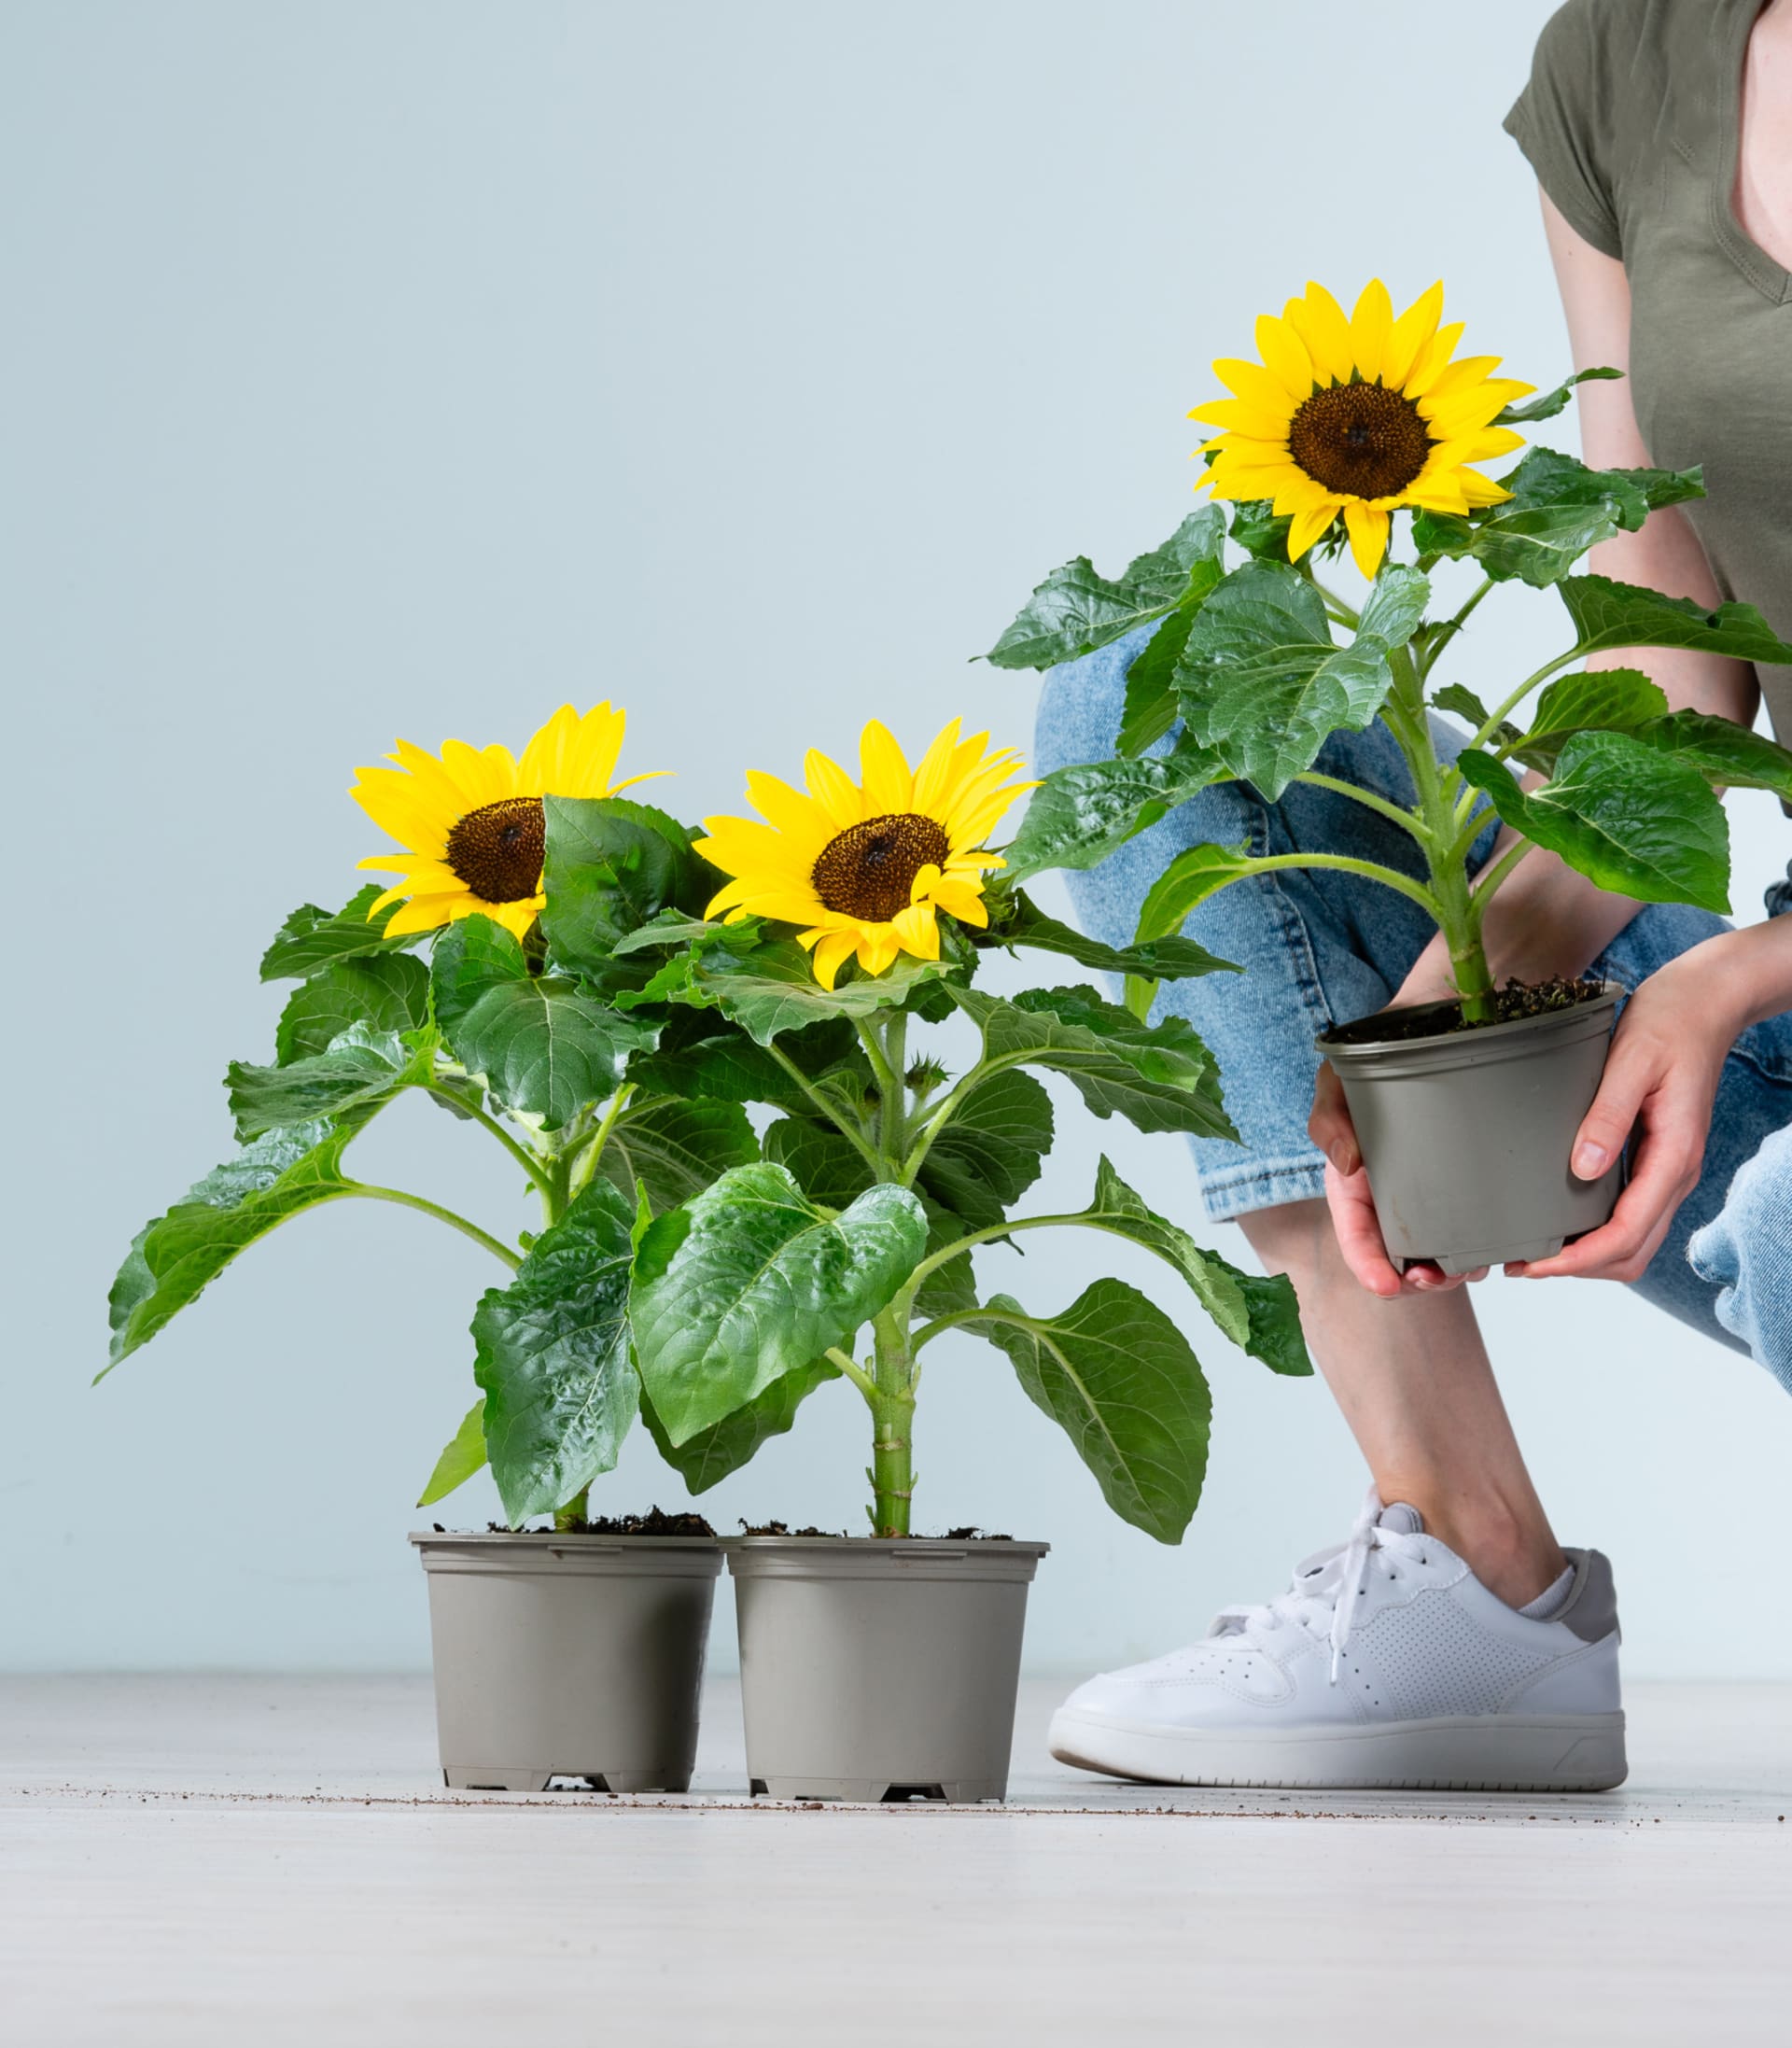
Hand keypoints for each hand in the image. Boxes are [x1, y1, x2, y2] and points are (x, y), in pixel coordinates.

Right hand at [1309, 1064, 1488, 1297]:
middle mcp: (1387, 1210)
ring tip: (1470, 1267)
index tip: (1384, 1286)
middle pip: (1397, 1266)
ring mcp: (1421, 1210)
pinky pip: (1465, 1240)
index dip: (1368, 1268)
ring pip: (1435, 1262)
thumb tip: (1347, 1162)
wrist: (1403, 1062)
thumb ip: (1330, 1123)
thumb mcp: (1335, 1092)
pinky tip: (1494, 1249)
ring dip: (1451, 1276)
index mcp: (1354, 1194)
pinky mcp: (1454, 1203)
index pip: (1356, 1241)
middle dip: (1417, 1284)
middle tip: (1439, 1277)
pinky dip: (1476, 1254)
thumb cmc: (1360, 1082)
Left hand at [1507, 953, 1736, 1282]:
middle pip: (1633, 1251)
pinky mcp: (1657, 1159)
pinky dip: (1598, 1232)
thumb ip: (1607, 1116)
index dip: (1579, 1259)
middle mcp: (1677, 1172)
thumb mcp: (1631, 1061)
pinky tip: (1562, 1219)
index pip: (1628, 1233)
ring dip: (1588, 1255)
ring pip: (1635, 1240)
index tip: (1535, 1265)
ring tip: (1534, 1248)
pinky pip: (1632, 1214)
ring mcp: (1669, 1168)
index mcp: (1675, 1154)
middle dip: (1579, 1267)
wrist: (1703, 1002)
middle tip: (1522, 1262)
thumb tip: (1582, 1169)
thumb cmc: (1670, 1023)